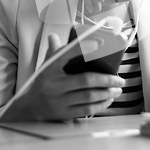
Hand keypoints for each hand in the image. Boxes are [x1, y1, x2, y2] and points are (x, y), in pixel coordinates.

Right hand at [0, 33, 124, 121]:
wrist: (29, 107)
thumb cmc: (43, 82)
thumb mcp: (46, 66)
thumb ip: (54, 51)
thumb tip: (54, 36)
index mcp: (50, 68)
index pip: (66, 54)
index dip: (83, 48)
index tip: (99, 43)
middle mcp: (54, 84)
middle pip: (85, 80)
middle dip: (107, 79)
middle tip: (119, 79)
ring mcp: (59, 100)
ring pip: (89, 96)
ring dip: (107, 92)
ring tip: (118, 89)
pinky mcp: (64, 113)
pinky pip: (87, 109)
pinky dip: (100, 104)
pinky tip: (109, 99)